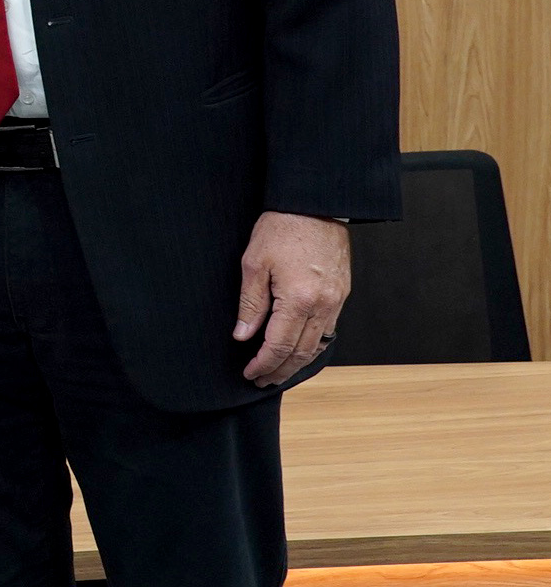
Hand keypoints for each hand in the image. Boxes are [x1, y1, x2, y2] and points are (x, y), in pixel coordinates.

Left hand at [234, 210, 350, 386]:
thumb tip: (243, 335)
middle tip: (262, 380)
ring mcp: (336, 301)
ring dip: (297, 363)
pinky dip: (312, 345)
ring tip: (278, 371)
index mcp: (299, 299)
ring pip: (318, 345)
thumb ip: (250, 303)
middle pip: (301, 353)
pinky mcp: (342, 294)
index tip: (250, 373)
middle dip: (280, 371)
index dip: (263, 364)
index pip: (279, 345)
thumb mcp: (254, 263)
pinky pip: (328, 330)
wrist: (316, 206)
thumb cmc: (282, 229)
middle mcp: (323, 306)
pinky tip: (298, 349)